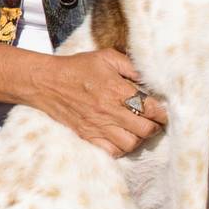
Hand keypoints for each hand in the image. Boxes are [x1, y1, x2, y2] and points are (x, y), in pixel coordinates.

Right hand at [24, 49, 166, 156]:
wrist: (46, 82)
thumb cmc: (78, 67)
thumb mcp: (106, 57)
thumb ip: (130, 66)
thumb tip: (150, 78)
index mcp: (116, 89)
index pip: (150, 108)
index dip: (162, 112)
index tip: (162, 112)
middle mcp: (109, 110)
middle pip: (145, 130)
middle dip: (155, 127)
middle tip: (154, 122)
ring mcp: (97, 126)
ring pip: (131, 144)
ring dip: (139, 139)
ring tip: (138, 131)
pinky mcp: (87, 136)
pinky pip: (112, 152)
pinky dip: (121, 148)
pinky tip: (121, 138)